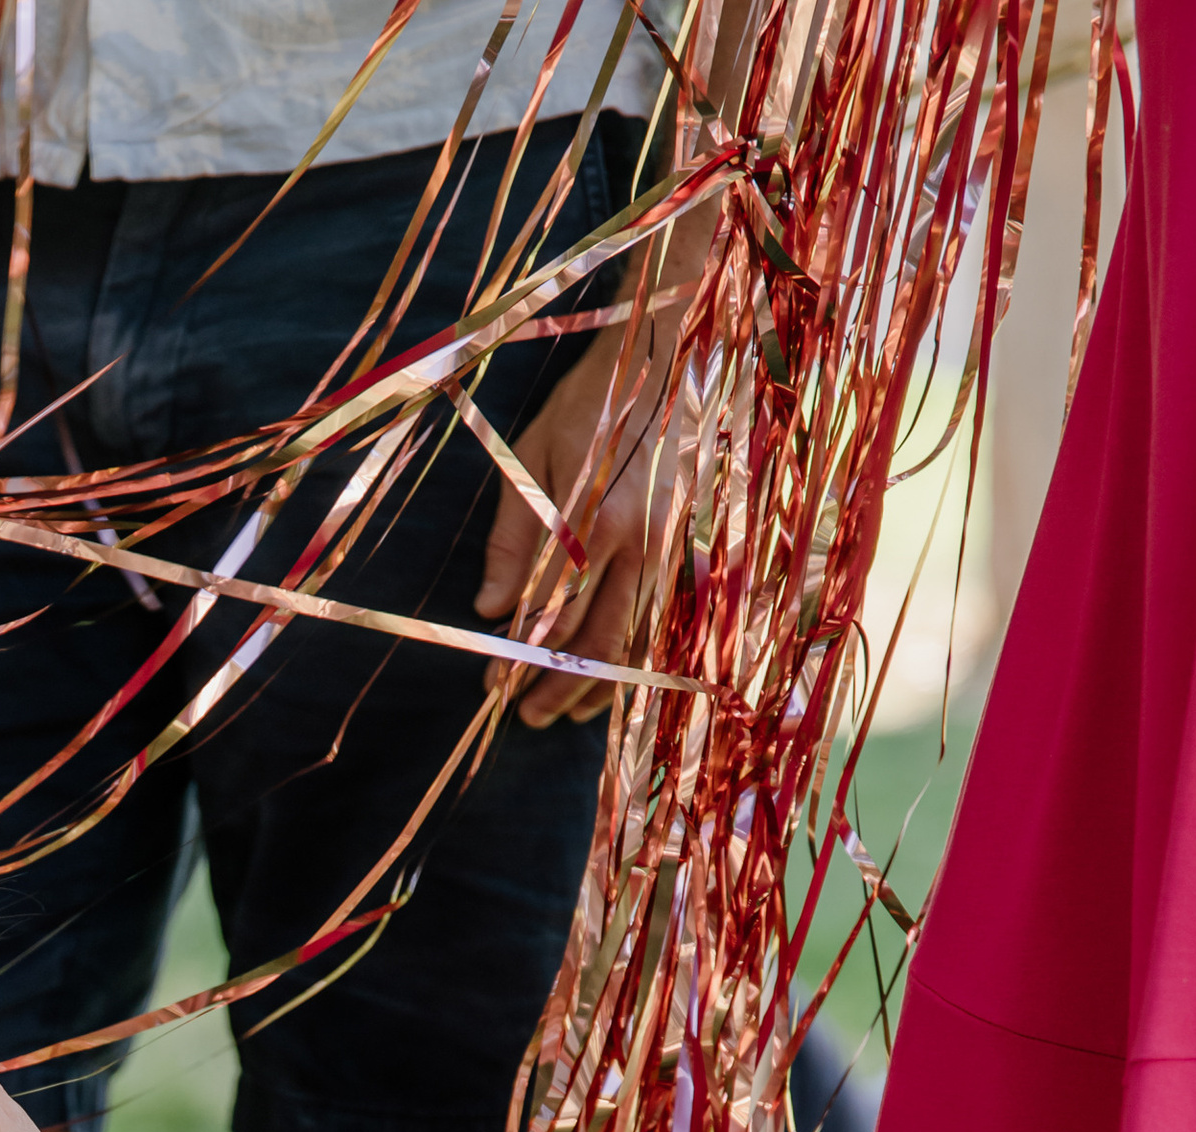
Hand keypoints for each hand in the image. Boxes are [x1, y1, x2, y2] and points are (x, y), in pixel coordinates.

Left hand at [471, 331, 676, 727]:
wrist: (682, 348)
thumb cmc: (599, 398)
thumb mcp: (536, 458)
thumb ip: (513, 537)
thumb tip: (489, 608)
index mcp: (595, 519)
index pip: (551, 614)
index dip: (520, 659)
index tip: (492, 689)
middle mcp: (645, 542)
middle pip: (597, 641)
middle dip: (557, 687)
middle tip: (523, 719)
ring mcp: (682, 547)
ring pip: (641, 641)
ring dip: (600, 687)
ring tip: (563, 716)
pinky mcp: (706, 545)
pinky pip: (673, 622)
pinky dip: (642, 660)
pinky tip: (617, 682)